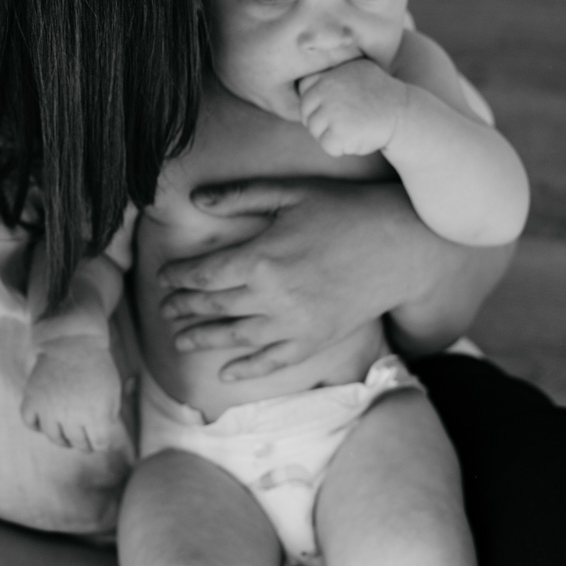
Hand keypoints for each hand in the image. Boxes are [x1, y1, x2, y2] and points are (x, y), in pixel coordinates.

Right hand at [20, 336, 121, 451]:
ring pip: (55, 438)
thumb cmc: (96, 367)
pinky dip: (37, 425)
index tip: (100, 437)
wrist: (72, 341)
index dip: (102, 443)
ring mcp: (48, 409)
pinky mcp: (32, 399)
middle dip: (85, 442)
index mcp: (95, 414)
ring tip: (68, 431)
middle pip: (78, 443)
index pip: (100, 445)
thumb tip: (99, 438)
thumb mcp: (113, 392)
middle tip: (85, 434)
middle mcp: (71, 415)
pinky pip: (30, 423)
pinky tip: (47, 418)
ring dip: (63, 439)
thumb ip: (108, 417)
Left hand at [156, 179, 466, 380]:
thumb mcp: (290, 192)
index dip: (177, 278)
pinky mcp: (315, 340)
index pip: (203, 275)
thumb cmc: (344, 210)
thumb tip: (194, 199)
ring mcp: (294, 324)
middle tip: (165, 310)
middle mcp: (272, 296)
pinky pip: (273, 361)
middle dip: (183, 308)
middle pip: (213, 306)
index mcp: (260, 258)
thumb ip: (239, 196)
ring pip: (235, 338)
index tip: (163, 278)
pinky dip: (247, 370)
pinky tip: (226, 374)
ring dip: (203, 340)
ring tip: (180, 341)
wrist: (402, 245)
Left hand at [297, 59, 407, 156]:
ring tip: (354, 126)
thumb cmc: (380, 95)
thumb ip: (333, 69)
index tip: (337, 104)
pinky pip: (328, 147)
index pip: (305, 89)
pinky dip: (341, 148)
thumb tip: (307, 52)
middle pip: (306, 113)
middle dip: (322, 121)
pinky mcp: (338, 132)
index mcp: (329, 75)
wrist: (405, 115)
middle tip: (347, 120)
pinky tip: (358, 137)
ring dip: (332, 135)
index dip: (317, 101)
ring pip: (315, 132)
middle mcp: (327, 89)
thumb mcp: (358, 70)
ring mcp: (331, 111)